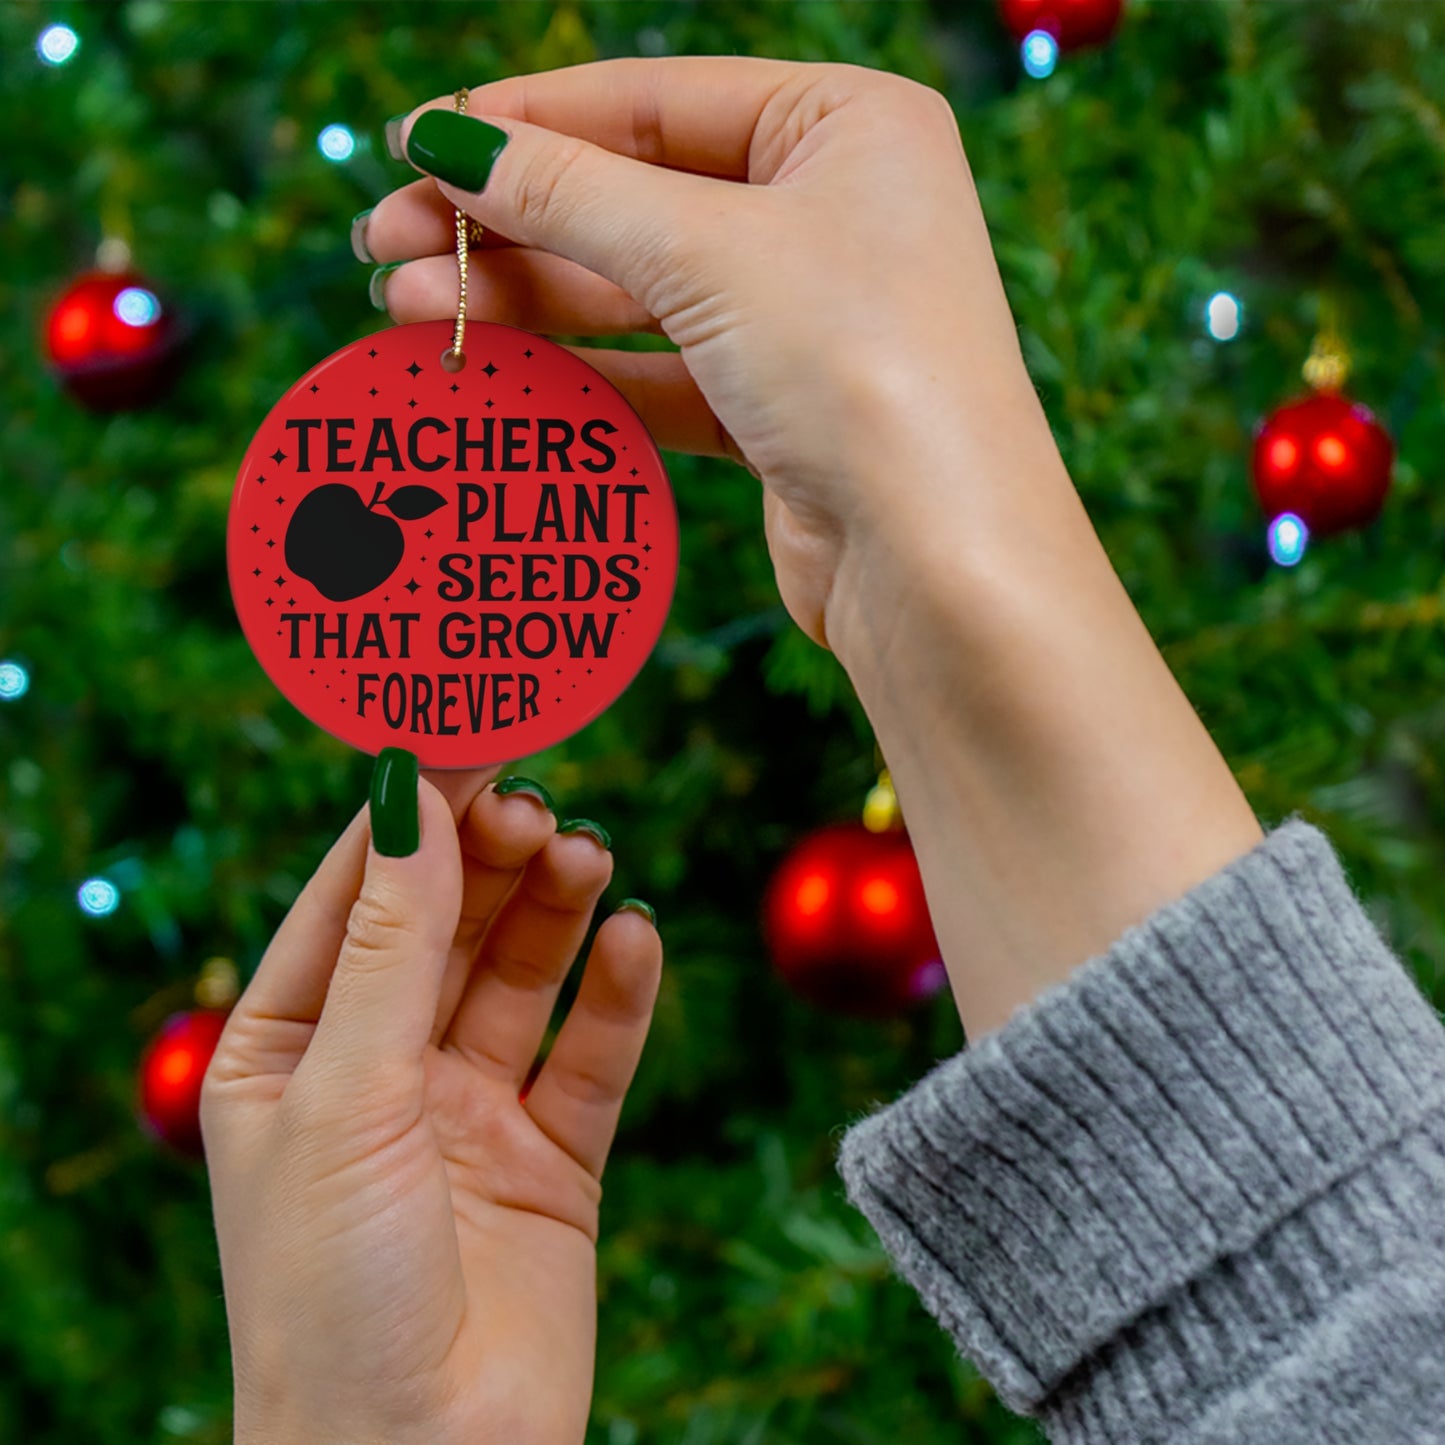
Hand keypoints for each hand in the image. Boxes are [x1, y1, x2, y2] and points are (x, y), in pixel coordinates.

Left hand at [202, 763, 660, 1444]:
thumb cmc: (332, 1293)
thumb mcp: (346, 1096)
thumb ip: (392, 944)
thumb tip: (412, 796)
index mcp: (288, 1050)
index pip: (353, 895)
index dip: (409, 813)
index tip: (467, 732)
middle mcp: (379, 1070)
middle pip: (445, 923)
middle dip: (489, 856)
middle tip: (537, 800)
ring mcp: (468, 1112)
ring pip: (521, 975)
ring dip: (554, 909)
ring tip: (586, 855)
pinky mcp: (552, 1158)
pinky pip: (591, 1054)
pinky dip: (617, 994)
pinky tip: (635, 940)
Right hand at [361, 57, 1047, 657]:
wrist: (938, 563)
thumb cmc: (860, 369)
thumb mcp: (705, 252)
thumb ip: (569, 193)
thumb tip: (448, 141)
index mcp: (847, 125)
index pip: (654, 100)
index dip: (526, 120)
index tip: (414, 142)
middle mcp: (834, 211)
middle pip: (635, 197)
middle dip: (507, 223)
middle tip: (384, 243)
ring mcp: (808, 316)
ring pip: (638, 292)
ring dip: (524, 301)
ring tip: (408, 311)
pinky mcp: (781, 410)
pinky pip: (659, 373)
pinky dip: (578, 373)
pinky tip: (492, 371)